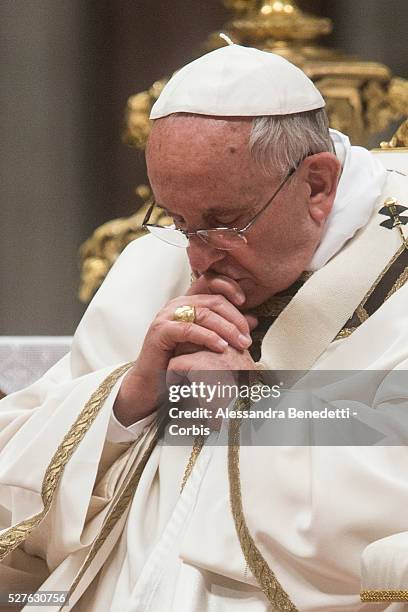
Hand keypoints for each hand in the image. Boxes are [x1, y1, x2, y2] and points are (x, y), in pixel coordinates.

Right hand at [114, 293, 254, 426]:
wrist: (154, 382)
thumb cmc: (181, 361)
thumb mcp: (209, 342)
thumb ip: (228, 328)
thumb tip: (253, 319)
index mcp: (189, 302)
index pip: (211, 284)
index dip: (230, 288)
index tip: (246, 302)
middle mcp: (177, 304)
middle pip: (213, 301)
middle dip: (235, 318)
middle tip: (247, 336)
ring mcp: (167, 316)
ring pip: (203, 313)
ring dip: (226, 329)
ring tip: (240, 343)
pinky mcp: (160, 331)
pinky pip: (189, 329)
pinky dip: (208, 337)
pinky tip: (221, 347)